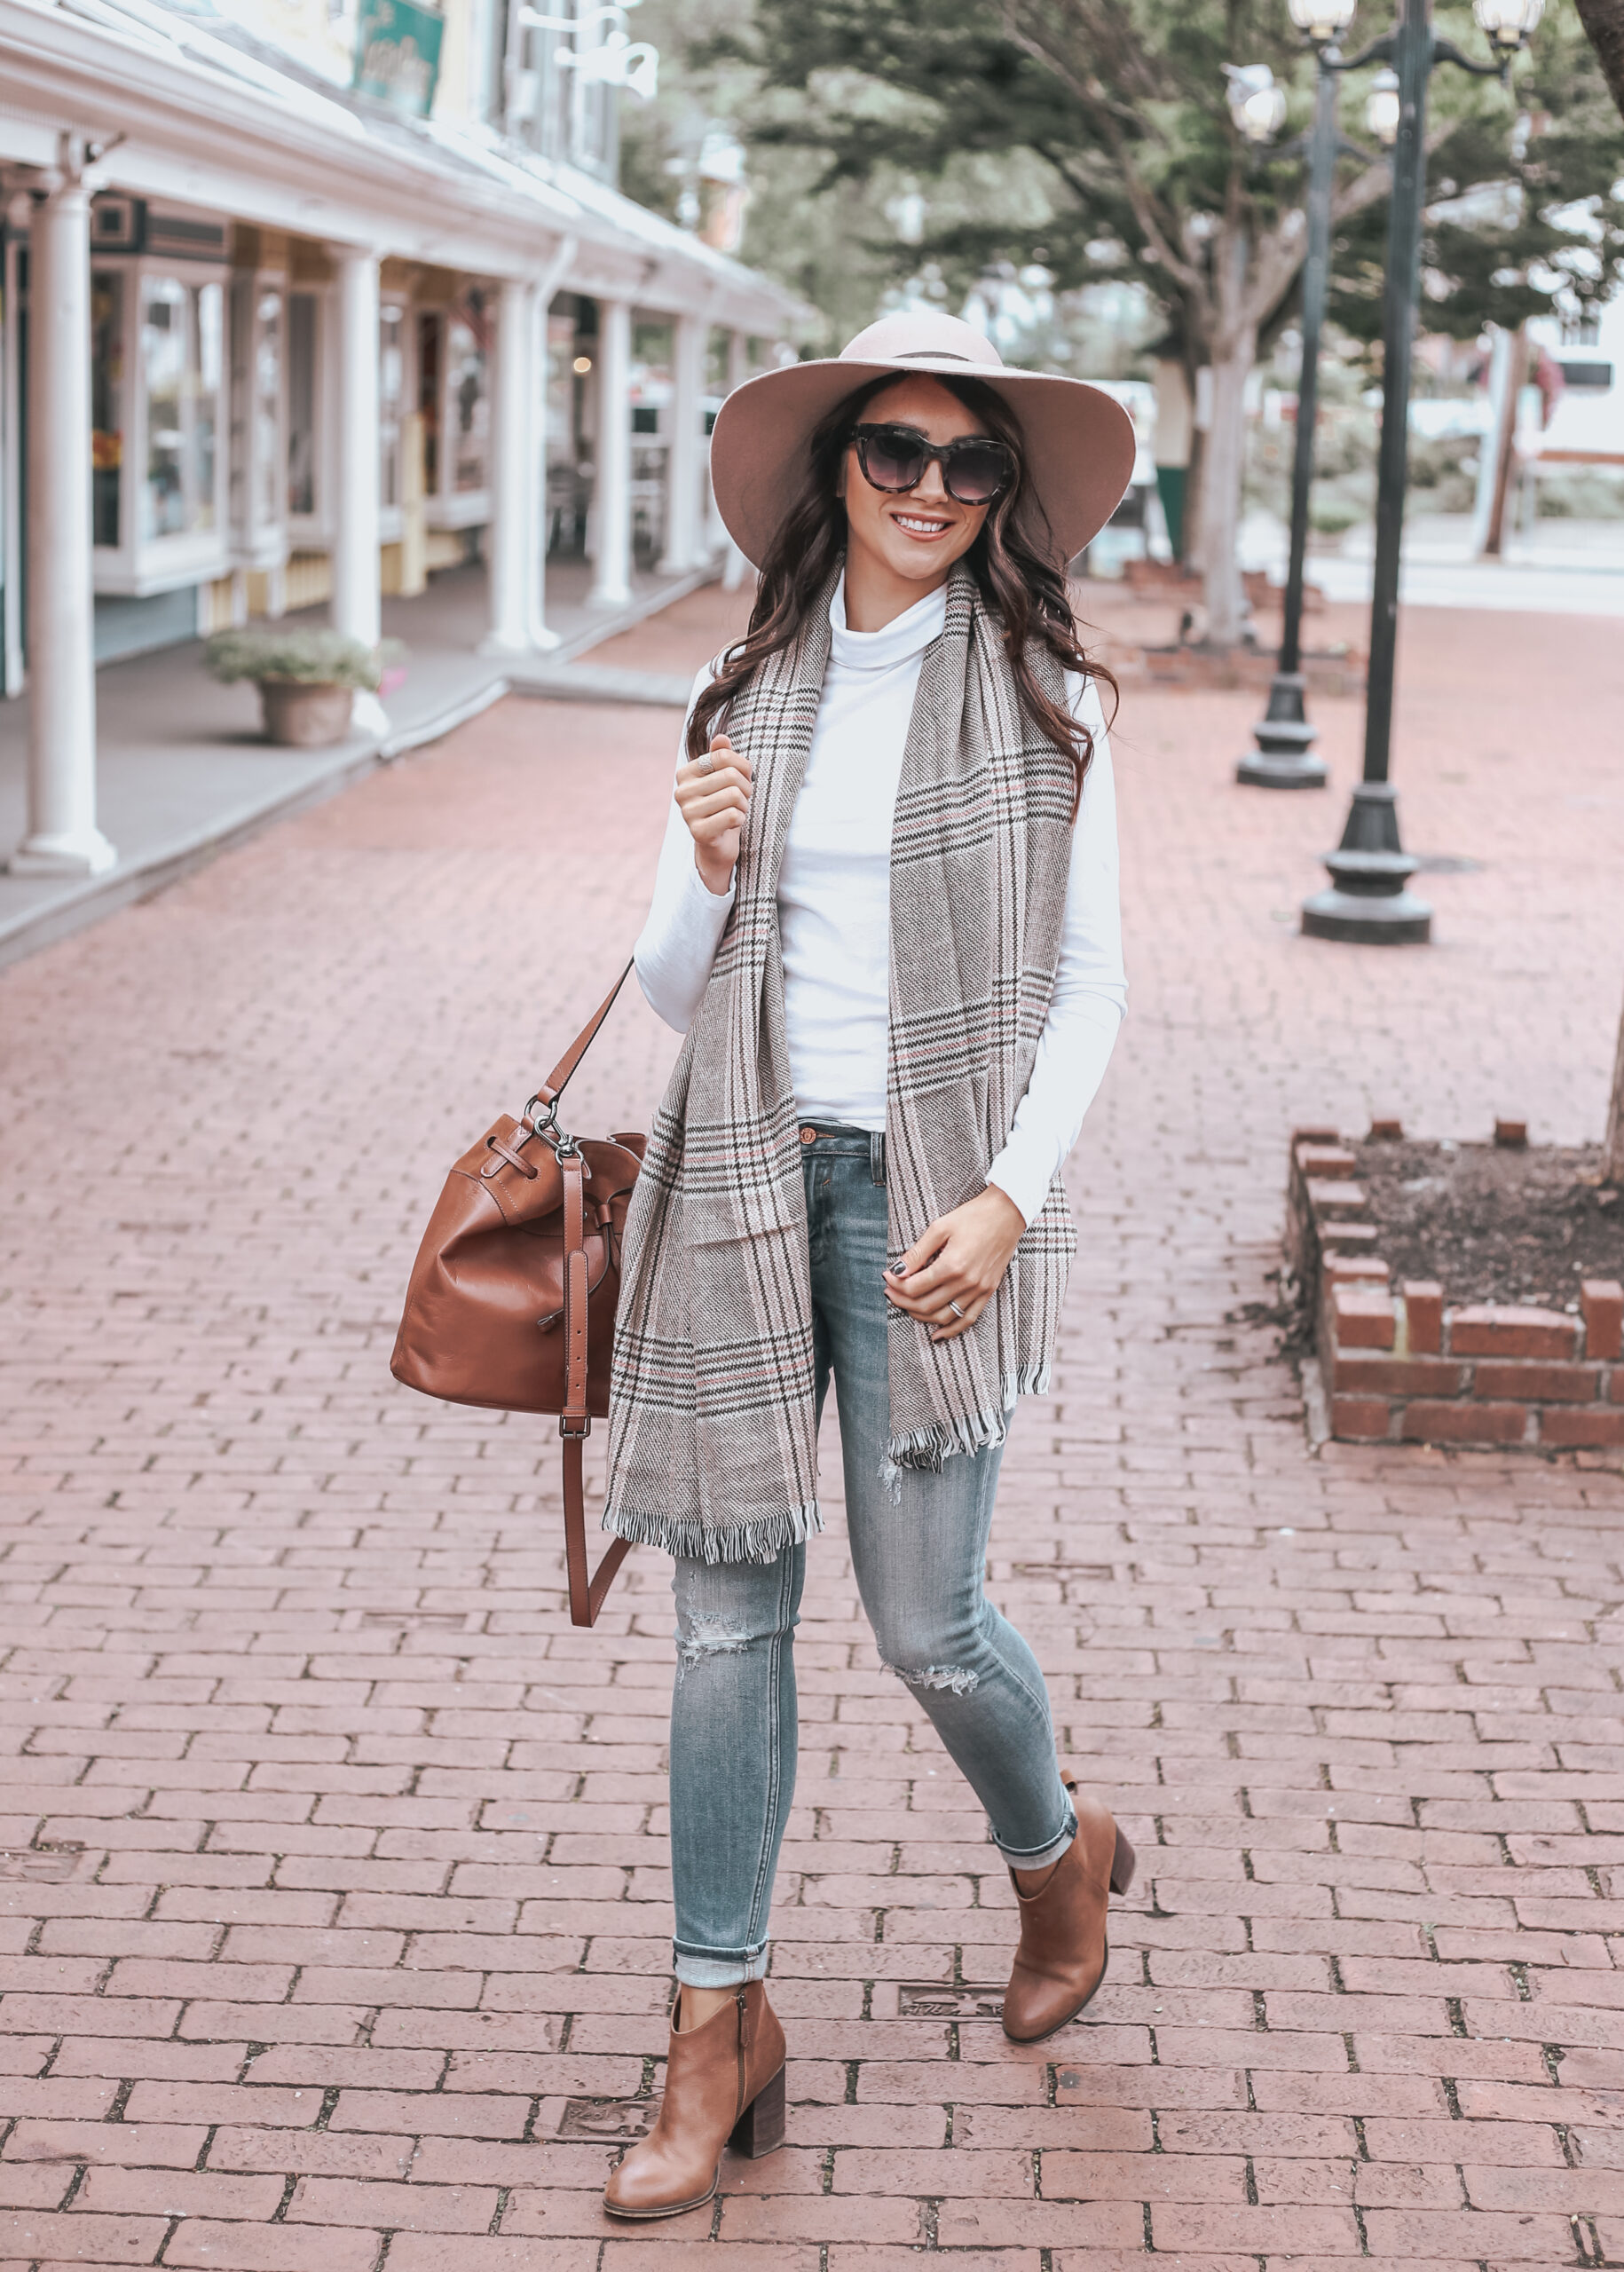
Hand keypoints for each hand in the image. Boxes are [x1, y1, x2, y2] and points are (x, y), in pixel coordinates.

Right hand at [675, 733, 751, 896]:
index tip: (743, 779)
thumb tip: (721, 737)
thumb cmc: (722, 805)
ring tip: (737, 810)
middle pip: (730, 775)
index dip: (743, 767)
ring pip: (734, 796)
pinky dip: (740, 819)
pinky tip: (733, 823)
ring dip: (744, 805)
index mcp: (685, 773)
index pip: (722, 755)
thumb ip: (721, 756)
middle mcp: (681, 791)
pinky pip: (733, 816)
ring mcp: (687, 812)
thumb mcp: (723, 778)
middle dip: (746, 788)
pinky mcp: (698, 832)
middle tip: (743, 798)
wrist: (717, 843)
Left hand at [882, 1185, 1025, 1342]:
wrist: (1007, 1214)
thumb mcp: (940, 1228)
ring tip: (907, 1306)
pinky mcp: (988, 1292)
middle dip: (902, 1301)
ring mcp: (979, 1290)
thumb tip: (897, 1270)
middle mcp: (966, 1282)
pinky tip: (937, 1334)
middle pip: (925, 1305)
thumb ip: (917, 1253)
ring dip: (921, 1316)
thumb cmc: (973, 1216)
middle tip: (890, 1291)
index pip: (915, 1287)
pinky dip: (951, 1330)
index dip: (896, 1285)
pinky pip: (968, 1319)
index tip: (887, 1276)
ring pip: (943, 1316)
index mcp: (952, 1265)